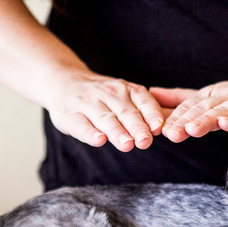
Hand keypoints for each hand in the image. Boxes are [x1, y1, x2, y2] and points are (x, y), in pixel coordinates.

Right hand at [45, 70, 165, 150]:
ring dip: (117, 132)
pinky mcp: (69, 116)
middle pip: (125, 112)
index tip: (158, 128)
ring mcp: (87, 104)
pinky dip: (90, 133)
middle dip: (137, 127)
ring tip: (127, 145)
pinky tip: (99, 140)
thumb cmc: (101, 96)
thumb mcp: (123, 95)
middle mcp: (108, 94)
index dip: (151, 115)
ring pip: (105, 119)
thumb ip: (142, 110)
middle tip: (145, 142)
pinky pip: (81, 125)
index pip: (142, 101)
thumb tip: (165, 127)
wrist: (62, 81)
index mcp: (125, 90)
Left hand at [152, 71, 227, 142]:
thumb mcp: (213, 95)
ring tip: (191, 130)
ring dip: (207, 120)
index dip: (175, 117)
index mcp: (213, 94)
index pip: (191, 105)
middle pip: (204, 108)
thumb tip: (151, 95)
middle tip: (170, 134)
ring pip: (224, 110)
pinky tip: (227, 124)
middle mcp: (227, 94)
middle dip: (186, 121)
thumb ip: (183, 98)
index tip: (159, 130)